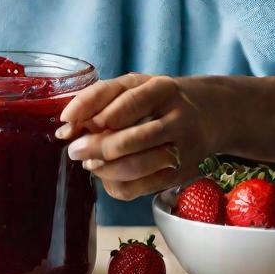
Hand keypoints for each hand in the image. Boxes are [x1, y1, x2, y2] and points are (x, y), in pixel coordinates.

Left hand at [55, 73, 214, 201]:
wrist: (208, 115)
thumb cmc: (158, 100)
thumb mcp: (135, 87)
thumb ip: (103, 100)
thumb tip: (68, 126)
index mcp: (161, 88)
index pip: (123, 99)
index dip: (91, 110)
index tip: (67, 121)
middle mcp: (176, 117)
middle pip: (130, 138)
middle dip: (95, 147)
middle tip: (74, 150)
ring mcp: (182, 147)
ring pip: (137, 166)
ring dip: (105, 169)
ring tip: (89, 163)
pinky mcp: (181, 172)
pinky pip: (144, 186)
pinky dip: (118, 184)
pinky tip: (106, 176)